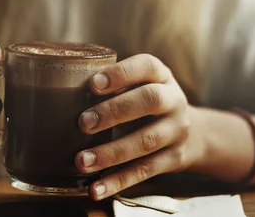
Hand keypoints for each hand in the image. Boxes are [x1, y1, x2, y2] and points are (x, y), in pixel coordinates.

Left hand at [75, 54, 204, 199]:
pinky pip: (145, 171)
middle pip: (150, 100)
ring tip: (81, 161)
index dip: (121, 74)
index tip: (93, 84)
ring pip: (146, 141)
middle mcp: (173, 100)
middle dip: (115, 111)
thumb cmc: (147, 103)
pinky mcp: (173, 159)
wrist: (193, 134)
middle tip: (83, 123)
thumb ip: (113, 86)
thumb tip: (60, 94)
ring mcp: (176, 131)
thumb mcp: (140, 85)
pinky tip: (96, 189)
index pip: (146, 66)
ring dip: (111, 152)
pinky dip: (118, 181)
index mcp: (161, 76)